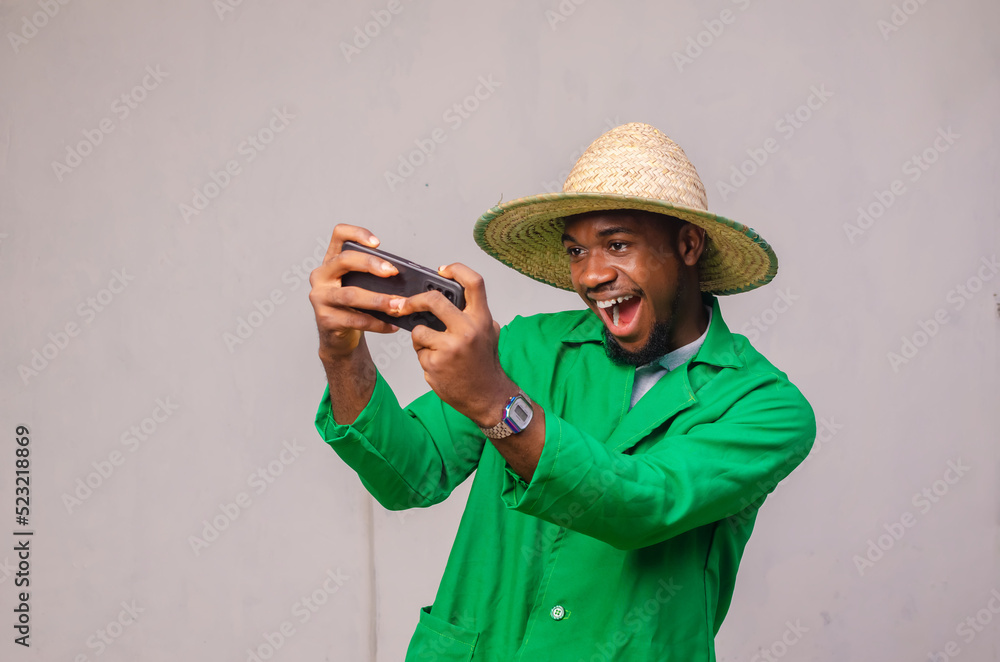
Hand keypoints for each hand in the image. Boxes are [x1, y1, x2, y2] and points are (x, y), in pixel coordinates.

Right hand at [308, 223, 402, 361]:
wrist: (337, 337)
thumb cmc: (352, 306)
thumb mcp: (358, 285)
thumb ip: (371, 276)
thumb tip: (401, 278)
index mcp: (331, 261)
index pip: (339, 235)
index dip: (357, 233)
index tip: (377, 243)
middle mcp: (321, 276)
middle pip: (344, 261)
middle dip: (371, 264)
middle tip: (392, 272)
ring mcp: (320, 298)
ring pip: (350, 294)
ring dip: (378, 300)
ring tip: (397, 305)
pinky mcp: (326, 320)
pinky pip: (355, 320)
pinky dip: (377, 324)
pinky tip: (391, 326)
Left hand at [386, 263, 514, 425]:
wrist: (487, 397)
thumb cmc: (484, 365)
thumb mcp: (489, 333)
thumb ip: (475, 315)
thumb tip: (453, 295)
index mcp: (482, 319)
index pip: (473, 282)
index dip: (456, 270)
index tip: (441, 271)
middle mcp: (468, 330)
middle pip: (433, 299)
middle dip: (414, 301)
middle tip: (405, 305)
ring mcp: (450, 347)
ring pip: (419, 330)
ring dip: (421, 340)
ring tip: (437, 351)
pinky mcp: (435, 363)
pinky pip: (419, 351)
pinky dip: (424, 357)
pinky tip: (439, 366)